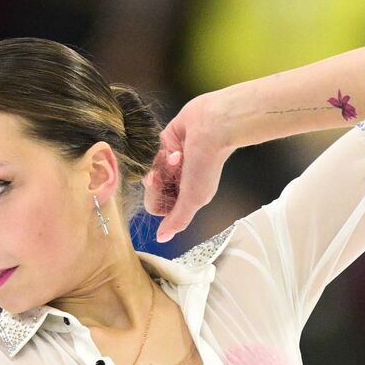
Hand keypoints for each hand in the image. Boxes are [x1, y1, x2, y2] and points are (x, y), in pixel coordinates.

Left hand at [143, 93, 236, 242]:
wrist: (213, 125)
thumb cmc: (207, 163)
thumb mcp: (193, 199)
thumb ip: (177, 220)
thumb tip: (162, 239)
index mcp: (187, 196)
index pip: (159, 207)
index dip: (157, 200)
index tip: (165, 191)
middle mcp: (179, 180)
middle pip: (153, 189)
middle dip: (158, 180)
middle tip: (166, 172)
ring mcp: (172, 161)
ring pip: (150, 170)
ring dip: (162, 164)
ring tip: (177, 156)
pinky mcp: (166, 142)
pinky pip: (151, 152)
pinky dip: (161, 150)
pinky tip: (175, 148)